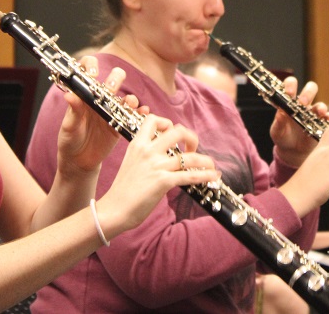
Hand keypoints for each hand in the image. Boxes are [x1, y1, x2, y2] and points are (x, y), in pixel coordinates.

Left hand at [55, 56, 136, 177]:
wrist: (79, 161)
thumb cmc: (70, 140)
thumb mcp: (69, 127)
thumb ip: (73, 112)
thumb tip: (69, 96)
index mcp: (85, 95)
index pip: (88, 70)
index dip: (92, 66)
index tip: (93, 74)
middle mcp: (100, 99)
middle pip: (113, 79)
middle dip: (115, 78)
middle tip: (111, 88)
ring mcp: (112, 111)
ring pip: (126, 97)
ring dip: (130, 97)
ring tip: (130, 102)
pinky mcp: (121, 124)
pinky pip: (133, 116)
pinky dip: (140, 112)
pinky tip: (142, 112)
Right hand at [98, 115, 218, 235]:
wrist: (114, 209)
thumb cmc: (123, 189)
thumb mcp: (130, 162)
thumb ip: (145, 154)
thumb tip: (164, 154)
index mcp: (137, 144)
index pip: (153, 119)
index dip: (167, 123)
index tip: (173, 134)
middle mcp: (148, 151)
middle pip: (177, 131)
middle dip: (191, 137)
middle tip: (192, 148)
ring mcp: (156, 166)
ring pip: (190, 157)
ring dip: (205, 160)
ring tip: (211, 165)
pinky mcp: (163, 182)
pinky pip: (190, 176)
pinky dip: (205, 175)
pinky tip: (213, 176)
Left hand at [269, 77, 328, 166]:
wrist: (291, 151)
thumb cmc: (282, 137)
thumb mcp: (277, 131)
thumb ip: (278, 122)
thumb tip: (280, 113)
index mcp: (289, 101)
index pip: (291, 85)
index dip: (291, 85)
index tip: (289, 92)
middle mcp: (303, 104)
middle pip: (310, 89)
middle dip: (308, 93)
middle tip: (303, 102)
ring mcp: (313, 113)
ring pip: (321, 104)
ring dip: (321, 107)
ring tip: (319, 112)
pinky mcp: (321, 124)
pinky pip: (328, 118)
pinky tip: (328, 120)